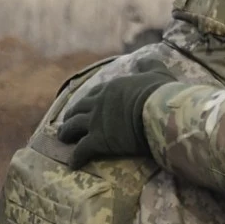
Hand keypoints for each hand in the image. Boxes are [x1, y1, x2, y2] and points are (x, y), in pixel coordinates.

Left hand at [56, 59, 174, 168]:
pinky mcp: (98, 141)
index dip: (88, 100)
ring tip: (63, 139)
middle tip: (68, 122)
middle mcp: (99, 103)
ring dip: (66, 133)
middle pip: (77, 109)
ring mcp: (96, 122)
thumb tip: (144, 59)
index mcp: (111, 88)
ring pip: (73, 127)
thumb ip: (149, 65)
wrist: (159, 113)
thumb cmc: (161, 94)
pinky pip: (82, 150)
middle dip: (71, 115)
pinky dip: (76, 157)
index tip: (85, 105)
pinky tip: (73, 164)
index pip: (94, 93)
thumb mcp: (157, 73)